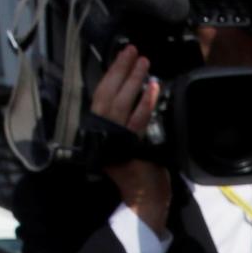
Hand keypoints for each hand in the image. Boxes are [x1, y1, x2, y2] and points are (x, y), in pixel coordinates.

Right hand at [92, 47, 170, 235]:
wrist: (141, 201)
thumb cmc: (138, 175)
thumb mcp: (128, 144)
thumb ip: (127, 125)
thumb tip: (136, 100)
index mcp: (98, 130)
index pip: (102, 96)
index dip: (111, 75)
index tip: (122, 57)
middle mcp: (100, 132)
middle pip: (108, 94)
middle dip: (120, 70)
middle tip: (132, 51)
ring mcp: (112, 139)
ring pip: (120, 103)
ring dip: (133, 81)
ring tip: (144, 62)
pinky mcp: (126, 147)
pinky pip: (137, 120)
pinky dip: (145, 103)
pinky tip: (153, 87)